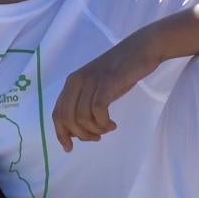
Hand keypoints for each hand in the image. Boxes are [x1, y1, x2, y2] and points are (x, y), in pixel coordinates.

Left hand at [54, 32, 158, 149]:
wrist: (141, 49)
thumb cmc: (121, 71)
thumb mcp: (98, 87)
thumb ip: (85, 104)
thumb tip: (75, 131)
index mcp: (71, 82)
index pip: (57, 113)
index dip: (61, 134)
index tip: (69, 148)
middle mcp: (76, 81)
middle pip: (67, 118)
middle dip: (81, 134)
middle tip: (97, 137)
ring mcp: (91, 80)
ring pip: (83, 117)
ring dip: (96, 130)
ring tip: (107, 128)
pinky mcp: (106, 82)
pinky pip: (98, 110)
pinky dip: (104, 123)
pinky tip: (113, 124)